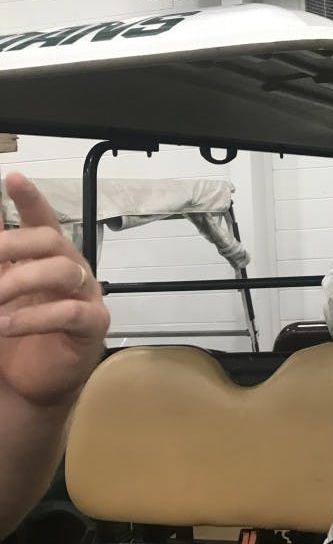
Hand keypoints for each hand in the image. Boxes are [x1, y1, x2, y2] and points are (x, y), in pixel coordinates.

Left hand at [0, 172, 109, 407]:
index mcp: (48, 257)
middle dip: (12, 245)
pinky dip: (33, 318)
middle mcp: (70, 269)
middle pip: (50, 240)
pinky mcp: (92, 325)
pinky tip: (5, 326)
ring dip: (19, 283)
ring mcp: (86, 295)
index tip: (11, 179)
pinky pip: (69, 312)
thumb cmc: (15, 333)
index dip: (30, 198)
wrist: (32, 384)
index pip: (42, 219)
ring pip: (62, 271)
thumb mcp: (0, 292)